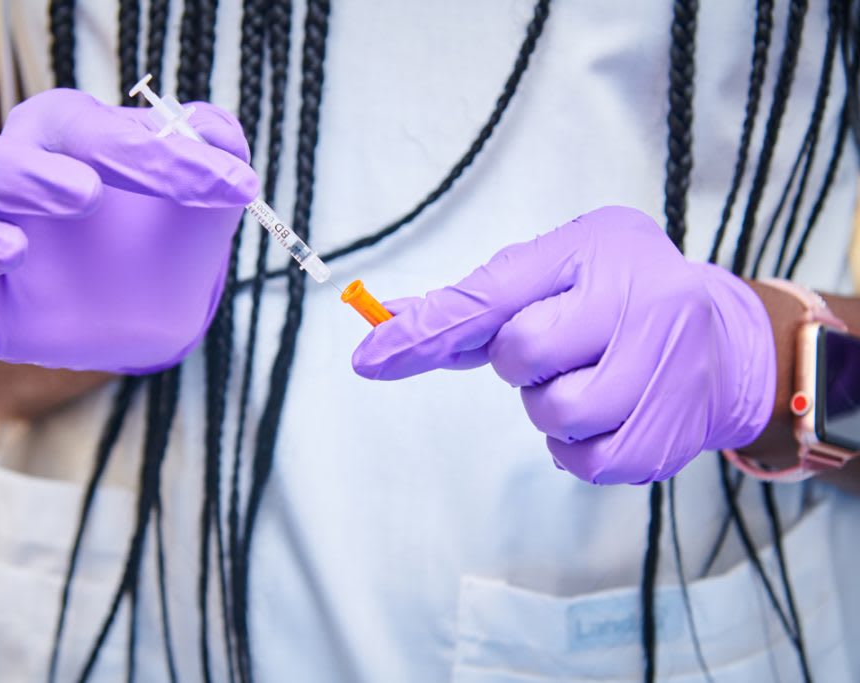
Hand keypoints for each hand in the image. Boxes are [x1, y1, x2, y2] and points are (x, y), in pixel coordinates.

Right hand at [0, 88, 257, 374]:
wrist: (158, 300)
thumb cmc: (171, 227)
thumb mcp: (205, 192)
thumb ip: (216, 150)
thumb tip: (215, 133)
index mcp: (62, 140)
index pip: (85, 129)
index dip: (154, 155)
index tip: (225, 185)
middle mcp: (7, 186)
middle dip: (22, 172)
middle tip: (87, 193)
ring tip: (14, 250)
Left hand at [352, 206, 775, 483]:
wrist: (727, 340)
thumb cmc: (621, 293)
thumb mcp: (556, 267)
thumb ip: (475, 300)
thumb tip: (387, 323)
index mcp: (597, 252)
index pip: (493, 296)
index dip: (425, 330)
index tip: (368, 358)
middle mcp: (639, 302)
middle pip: (521, 356)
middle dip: (522, 359)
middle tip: (563, 344)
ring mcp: (662, 371)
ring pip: (554, 413)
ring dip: (551, 404)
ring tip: (589, 377)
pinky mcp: (666, 436)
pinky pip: (582, 461)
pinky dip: (576, 444)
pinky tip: (607, 412)